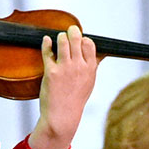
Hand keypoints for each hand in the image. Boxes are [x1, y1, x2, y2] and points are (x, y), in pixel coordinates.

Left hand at [28, 24, 97, 148]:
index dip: (83, 39)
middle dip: (71, 32)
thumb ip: (94, 66)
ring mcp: (64, 68)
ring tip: (58, 40)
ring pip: (62, 41)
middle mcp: (78, 67)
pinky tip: (46, 41)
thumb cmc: (75, 99)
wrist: (62, 116)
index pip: (89, 43)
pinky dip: (46, 43)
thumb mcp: (90, 82)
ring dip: (59, 37)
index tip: (78, 42)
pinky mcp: (51, 72)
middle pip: (76, 38)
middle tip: (68, 32)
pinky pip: (47, 51)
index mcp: (90, 69)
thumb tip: (102, 53)